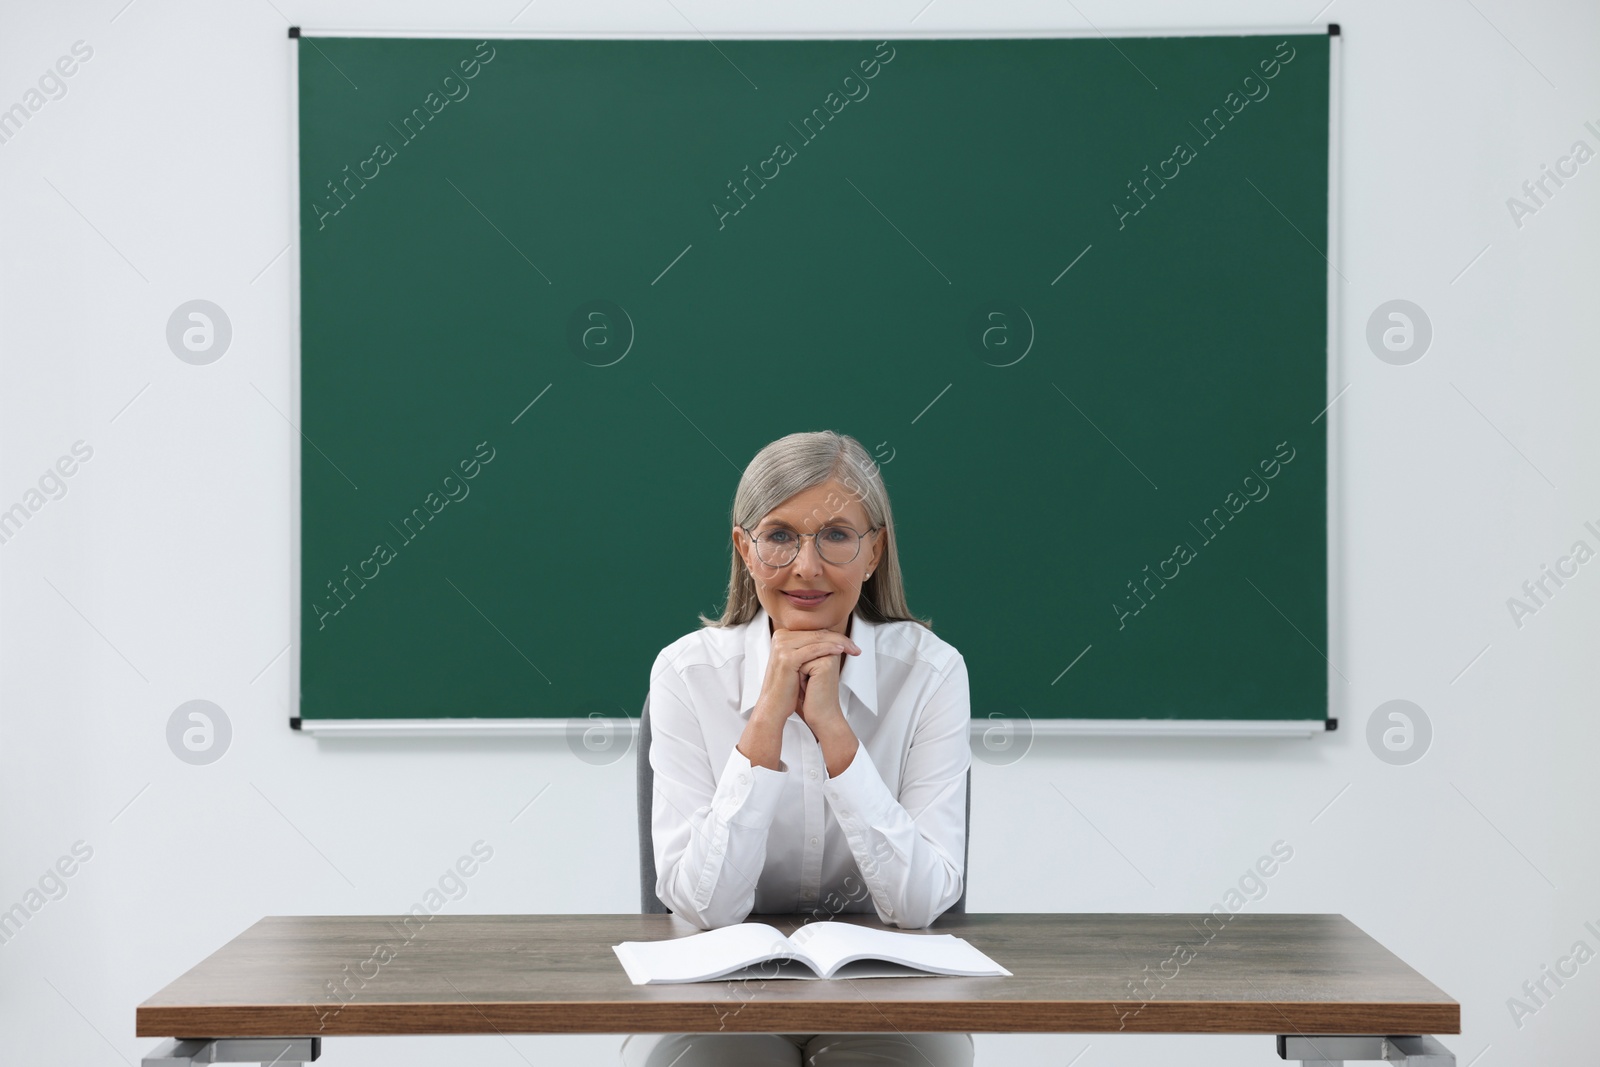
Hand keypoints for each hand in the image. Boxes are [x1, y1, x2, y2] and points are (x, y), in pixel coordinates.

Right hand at [739, 626, 858, 771]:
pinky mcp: (787, 657)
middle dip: (839, 639)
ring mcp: (782, 646)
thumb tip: (828, 638)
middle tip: (855, 646)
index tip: (849, 643)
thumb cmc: (787, 688)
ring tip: (852, 648)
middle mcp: (780, 637)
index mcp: (782, 636)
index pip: (813, 631)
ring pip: (817, 639)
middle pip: (816, 633)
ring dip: (838, 642)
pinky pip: (814, 649)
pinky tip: (841, 650)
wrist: (774, 706)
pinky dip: (829, 648)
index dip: (833, 636)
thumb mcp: (797, 663)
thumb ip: (807, 648)